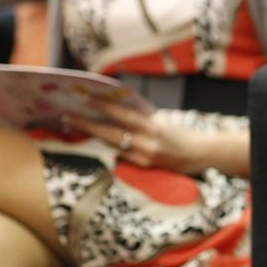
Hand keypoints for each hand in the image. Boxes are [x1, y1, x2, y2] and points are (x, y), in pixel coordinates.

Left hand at [65, 103, 207, 174]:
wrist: (199, 155)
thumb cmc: (177, 133)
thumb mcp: (160, 120)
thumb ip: (139, 116)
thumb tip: (113, 106)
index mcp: (152, 125)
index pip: (123, 115)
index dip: (104, 107)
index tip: (86, 99)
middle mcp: (147, 142)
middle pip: (110, 133)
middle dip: (87, 124)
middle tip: (67, 117)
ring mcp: (144, 157)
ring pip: (111, 146)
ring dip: (90, 136)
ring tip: (71, 128)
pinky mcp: (143, 168)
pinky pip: (119, 158)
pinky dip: (104, 148)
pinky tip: (90, 143)